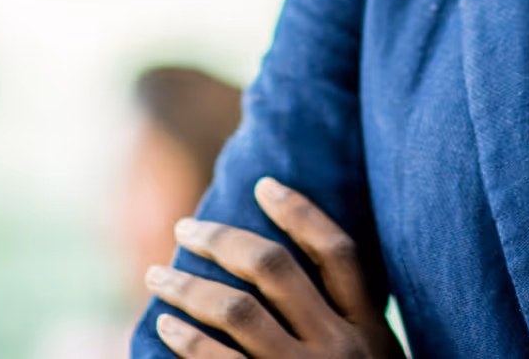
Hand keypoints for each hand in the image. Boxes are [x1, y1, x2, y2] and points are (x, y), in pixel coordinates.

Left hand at [147, 177, 401, 358]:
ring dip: (188, 286)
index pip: (339, 252)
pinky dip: (188, 338)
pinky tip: (166, 326)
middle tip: (185, 229)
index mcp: (372, 332)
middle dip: (224, 240)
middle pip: (276, 269)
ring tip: (156, 276)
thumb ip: (345, 327)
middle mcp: (342, 349)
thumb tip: (284, 276)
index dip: (300, 212)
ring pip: (238, 310)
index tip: (263, 185)